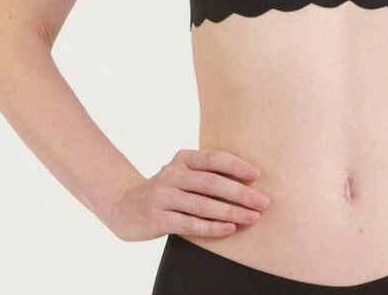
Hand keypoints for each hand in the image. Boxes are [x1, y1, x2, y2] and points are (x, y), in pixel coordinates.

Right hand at [108, 148, 269, 241]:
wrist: (124, 205)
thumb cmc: (167, 189)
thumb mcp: (183, 173)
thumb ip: (207, 173)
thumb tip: (249, 179)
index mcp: (182, 158)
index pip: (214, 158)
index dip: (236, 165)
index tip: (257, 174)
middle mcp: (172, 174)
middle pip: (212, 183)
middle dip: (241, 193)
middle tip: (263, 202)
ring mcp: (163, 196)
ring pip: (204, 205)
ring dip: (231, 212)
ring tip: (252, 217)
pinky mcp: (157, 218)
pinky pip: (190, 224)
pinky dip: (212, 227)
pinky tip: (229, 229)